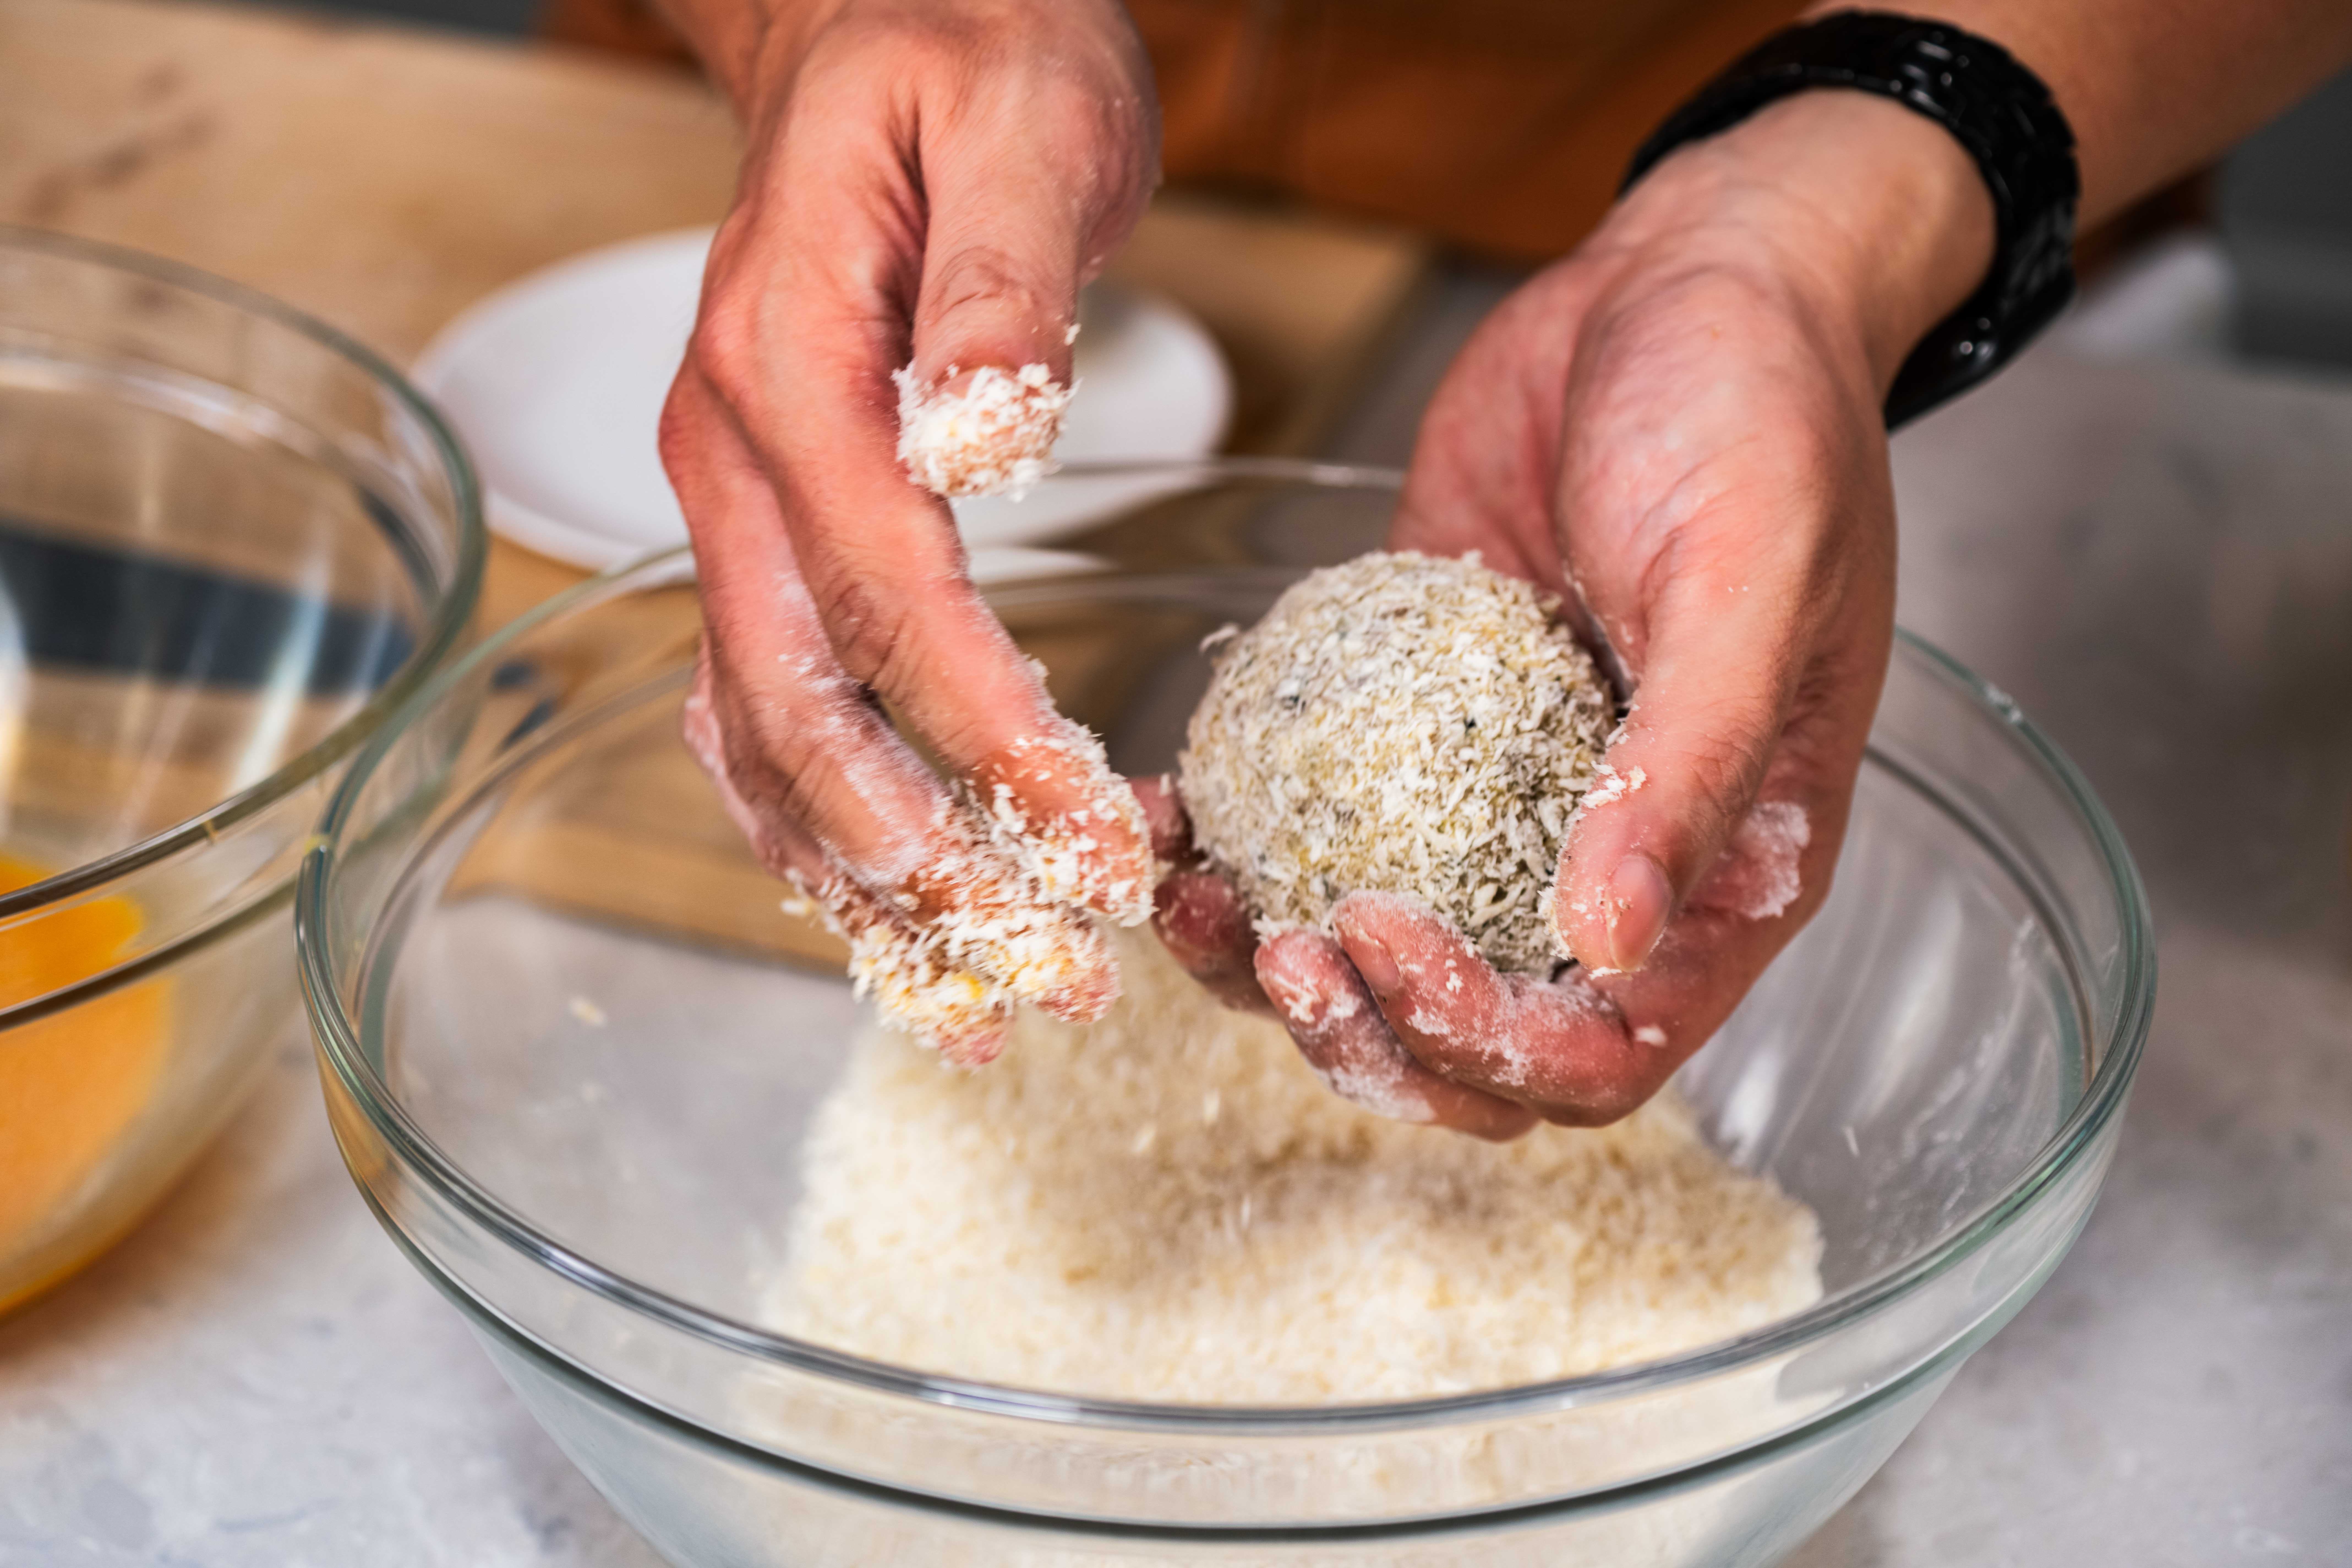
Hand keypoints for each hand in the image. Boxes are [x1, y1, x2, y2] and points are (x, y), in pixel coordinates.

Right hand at [660, 0, 1161, 1059]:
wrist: (886, 20)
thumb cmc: (969, 57)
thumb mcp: (1020, 123)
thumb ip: (1002, 281)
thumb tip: (989, 428)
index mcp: (788, 366)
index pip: (889, 600)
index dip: (987, 739)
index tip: (1089, 844)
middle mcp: (732, 454)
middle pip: (801, 707)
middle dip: (920, 857)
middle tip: (1044, 978)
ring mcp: (736, 498)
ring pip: (766, 734)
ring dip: (865, 874)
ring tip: (974, 995)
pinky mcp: (773, 523)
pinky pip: (774, 701)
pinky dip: (833, 816)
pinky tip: (904, 898)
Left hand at [1153, 91, 1994, 1132]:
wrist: (1683, 288)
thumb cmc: (1758, 425)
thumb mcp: (1749, 588)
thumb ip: (1689, 773)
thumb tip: (1611, 944)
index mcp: (1719, 874)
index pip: (1601, 1051)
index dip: (1487, 1044)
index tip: (1381, 945)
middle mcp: (1606, 865)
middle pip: (1476, 1042)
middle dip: (1365, 1032)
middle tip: (1272, 953)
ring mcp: (1496, 802)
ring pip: (1377, 956)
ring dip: (1272, 966)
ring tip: (1188, 907)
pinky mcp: (1407, 725)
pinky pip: (1318, 826)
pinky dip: (1239, 846)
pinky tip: (1170, 817)